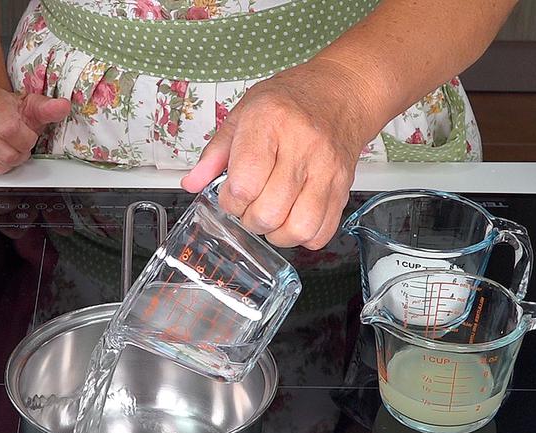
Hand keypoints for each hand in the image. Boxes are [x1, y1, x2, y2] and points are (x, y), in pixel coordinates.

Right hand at [0, 87, 69, 175]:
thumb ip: (47, 108)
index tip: (26, 135)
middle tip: (15, 145)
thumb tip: (63, 107)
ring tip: (3, 147)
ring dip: (5, 163)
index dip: (25, 141)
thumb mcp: (29, 106)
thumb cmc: (8, 111)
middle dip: (18, 155)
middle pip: (5, 155)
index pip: (11, 130)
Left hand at [181, 58, 381, 248]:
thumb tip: (192, 183)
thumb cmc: (290, 101)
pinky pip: (322, 232)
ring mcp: (327, 169)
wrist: (340, 93)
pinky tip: (293, 218)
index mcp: (271, 122)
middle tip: (250, 205)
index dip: (231, 200)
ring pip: (298, 228)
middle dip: (250, 219)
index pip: (244, 184)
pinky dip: (303, 236)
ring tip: (272, 216)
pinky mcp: (344, 187)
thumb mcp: (243, 113)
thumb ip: (215, 153)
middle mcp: (303, 146)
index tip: (231, 194)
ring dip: (276, 233)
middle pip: (269, 212)